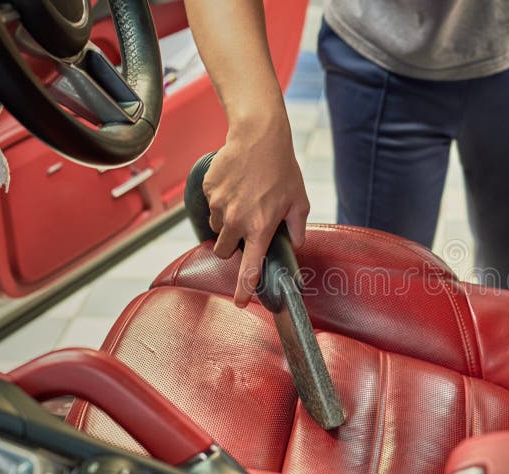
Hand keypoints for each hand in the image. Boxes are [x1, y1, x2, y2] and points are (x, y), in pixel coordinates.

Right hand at [203, 113, 308, 307]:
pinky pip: (210, 205)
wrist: (259, 136)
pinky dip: (221, 200)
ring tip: (244, 199)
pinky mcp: (208, 190)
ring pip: (216, 227)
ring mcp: (219, 205)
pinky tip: (236, 185)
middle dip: (231, 246)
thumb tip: (297, 244)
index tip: (240, 302)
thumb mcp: (300, 201)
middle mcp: (236, 221)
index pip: (249, 267)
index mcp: (260, 228)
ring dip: (227, 221)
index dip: (244, 288)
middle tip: (245, 228)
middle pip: (223, 250)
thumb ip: (297, 228)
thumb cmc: (282, 168)